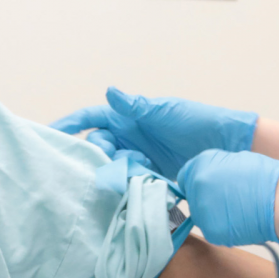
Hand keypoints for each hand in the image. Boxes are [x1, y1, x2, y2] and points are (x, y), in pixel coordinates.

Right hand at [51, 90, 256, 178]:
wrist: (227, 147)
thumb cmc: (199, 122)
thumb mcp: (166, 111)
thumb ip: (136, 107)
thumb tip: (110, 92)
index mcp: (129, 116)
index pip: (91, 119)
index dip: (70, 124)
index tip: (51, 133)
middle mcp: (129, 137)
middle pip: (97, 144)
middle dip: (95, 151)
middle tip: (106, 157)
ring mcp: (138, 157)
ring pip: (111, 165)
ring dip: (113, 168)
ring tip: (127, 170)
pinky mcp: (149, 176)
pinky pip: (128, 180)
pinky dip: (125, 183)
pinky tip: (130, 185)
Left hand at [177, 148, 278, 245]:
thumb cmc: (268, 178)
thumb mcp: (238, 160)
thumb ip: (219, 167)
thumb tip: (214, 175)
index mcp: (201, 164)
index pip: (186, 176)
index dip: (198, 183)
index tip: (208, 189)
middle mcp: (196, 185)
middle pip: (193, 197)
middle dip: (206, 200)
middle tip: (229, 202)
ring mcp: (201, 209)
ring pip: (202, 215)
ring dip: (214, 215)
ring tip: (238, 212)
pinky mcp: (210, 231)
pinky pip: (213, 230)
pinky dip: (224, 229)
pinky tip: (240, 223)